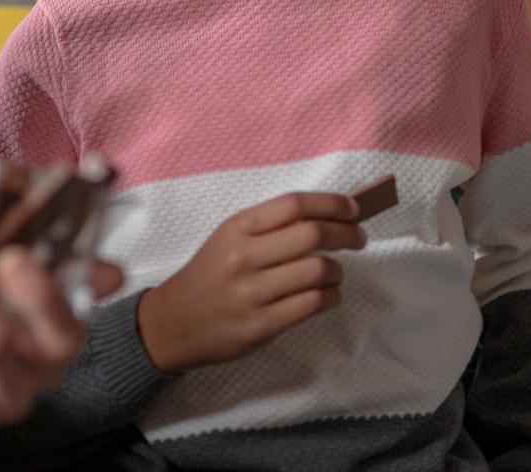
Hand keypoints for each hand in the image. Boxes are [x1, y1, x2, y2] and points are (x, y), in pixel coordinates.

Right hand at [137, 192, 364, 373]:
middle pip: (313, 234)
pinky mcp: (260, 325)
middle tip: (358, 239)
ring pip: (318, 271)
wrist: (173, 322)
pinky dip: (331, 297)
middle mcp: (244, 257)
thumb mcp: (229, 238)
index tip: (354, 209)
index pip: (295, 205)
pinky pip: (312, 304)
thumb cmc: (210, 275)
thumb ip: (272, 226)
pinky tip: (327, 295)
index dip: (333, 204)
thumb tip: (329, 215)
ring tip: (335, 273)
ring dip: (338, 271)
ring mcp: (252, 293)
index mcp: (237, 228)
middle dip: (347, 234)